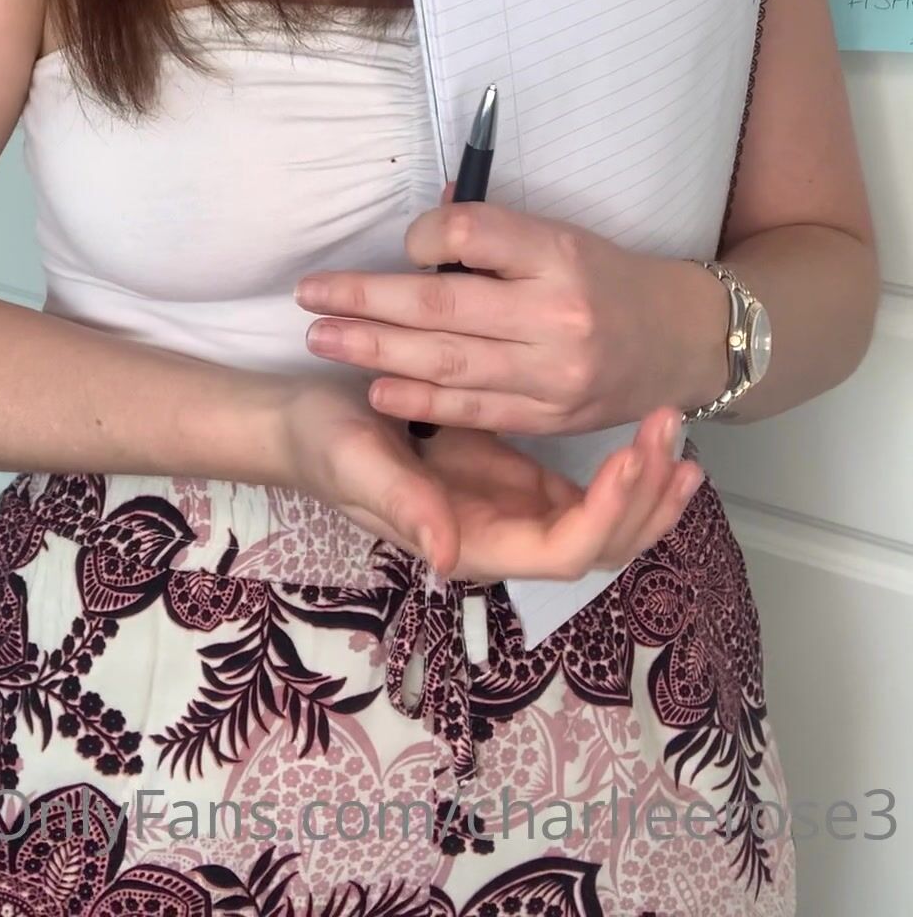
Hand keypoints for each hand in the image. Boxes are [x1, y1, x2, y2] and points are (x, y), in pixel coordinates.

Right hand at [278, 377, 701, 581]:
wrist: (303, 424)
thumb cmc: (325, 445)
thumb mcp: (357, 463)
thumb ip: (404, 506)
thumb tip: (449, 558)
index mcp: (471, 544)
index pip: (563, 551)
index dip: (606, 514)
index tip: (632, 457)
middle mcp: (502, 537)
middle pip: (601, 545)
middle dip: (646, 499)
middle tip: (675, 436)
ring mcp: (512, 509)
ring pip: (604, 520)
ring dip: (648, 486)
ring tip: (679, 435)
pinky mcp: (512, 478)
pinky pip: (585, 490)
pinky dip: (624, 467)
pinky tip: (646, 432)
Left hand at [293, 185, 716, 435]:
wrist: (681, 341)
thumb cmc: (607, 279)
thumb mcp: (560, 237)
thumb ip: (492, 233)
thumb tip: (425, 222)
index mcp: (559, 253)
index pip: (471, 233)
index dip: (423, 235)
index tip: (404, 242)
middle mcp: (557, 313)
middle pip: (442, 303)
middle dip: (366, 300)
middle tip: (310, 296)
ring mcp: (554, 372)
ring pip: (446, 361)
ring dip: (375, 350)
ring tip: (323, 339)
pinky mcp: (550, 416)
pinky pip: (472, 408)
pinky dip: (419, 400)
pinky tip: (376, 389)